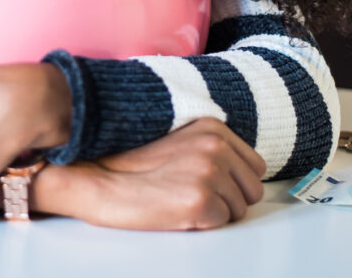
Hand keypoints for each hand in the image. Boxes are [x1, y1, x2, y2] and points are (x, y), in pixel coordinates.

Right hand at [34, 118, 264, 229]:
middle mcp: (216, 146)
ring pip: (240, 209)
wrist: (97, 176)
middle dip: (230, 199)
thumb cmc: (130, 162)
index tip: (213, 185)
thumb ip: (210, 147)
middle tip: (195, 197)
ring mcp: (210, 173)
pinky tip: (176, 211)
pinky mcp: (201, 201)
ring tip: (181, 201)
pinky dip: (203, 223)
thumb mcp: (178, 139)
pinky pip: (222, 223)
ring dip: (216, 212)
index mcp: (213, 127)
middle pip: (252, 189)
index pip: (254, 165)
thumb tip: (237, 171)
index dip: (235, 181)